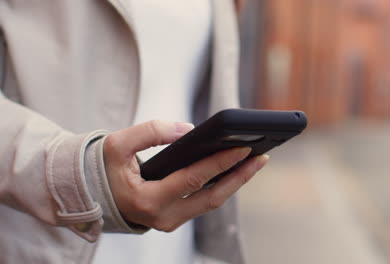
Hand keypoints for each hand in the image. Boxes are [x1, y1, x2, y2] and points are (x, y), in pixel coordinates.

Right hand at [103, 120, 268, 231]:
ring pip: (211, 203)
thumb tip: (188, 130)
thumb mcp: (117, 145)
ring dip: (234, 182)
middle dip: (240, 177)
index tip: (244, 147)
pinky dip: (220, 186)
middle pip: (212, 198)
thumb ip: (151, 132)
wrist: (91, 195)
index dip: (221, 163)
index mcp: (147, 200)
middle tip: (261, 156)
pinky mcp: (173, 218)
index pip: (194, 180)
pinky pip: (203, 203)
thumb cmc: (101, 170)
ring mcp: (169, 221)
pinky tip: (233, 170)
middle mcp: (162, 217)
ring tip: (254, 162)